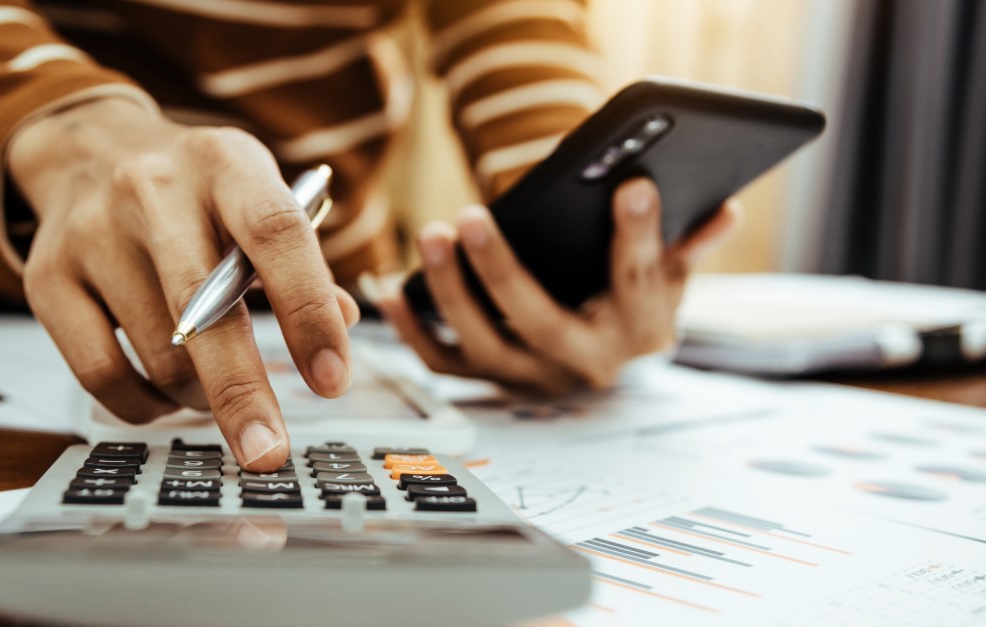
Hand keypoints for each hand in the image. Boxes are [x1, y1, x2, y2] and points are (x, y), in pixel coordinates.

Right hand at [8, 98, 358, 469]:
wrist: (90, 150)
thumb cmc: (194, 187)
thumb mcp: (255, 192)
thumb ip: (300, 258)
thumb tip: (343, 322)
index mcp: (223, 164)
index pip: (276, 235)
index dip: (309, 312)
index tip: (332, 381)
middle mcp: (152, 192)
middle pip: (203, 310)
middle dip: (242, 395)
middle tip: (268, 452)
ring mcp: (92, 235)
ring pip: (158, 355)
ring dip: (200, 397)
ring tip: (215, 391)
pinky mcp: (47, 279)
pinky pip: (100, 376)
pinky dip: (144, 406)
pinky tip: (166, 397)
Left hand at [373, 178, 739, 392]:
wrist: (610, 358)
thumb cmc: (635, 299)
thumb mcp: (670, 272)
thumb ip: (688, 243)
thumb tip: (723, 210)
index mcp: (641, 332)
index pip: (637, 280)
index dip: (637, 234)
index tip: (630, 184)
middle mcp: (585, 364)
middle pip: (538, 322)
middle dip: (501, 271)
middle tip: (470, 216)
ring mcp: (533, 377)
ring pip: (483, 344)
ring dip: (448, 293)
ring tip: (430, 236)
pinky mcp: (492, 381)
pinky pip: (443, 361)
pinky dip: (411, 328)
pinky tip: (388, 287)